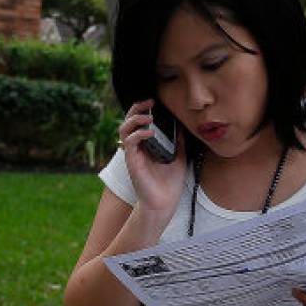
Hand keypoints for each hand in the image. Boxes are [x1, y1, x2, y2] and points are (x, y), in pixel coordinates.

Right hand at [118, 99, 186, 218]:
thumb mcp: (179, 157)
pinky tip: (150, 133)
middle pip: (128, 121)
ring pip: (124, 129)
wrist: (164, 203)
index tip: (155, 102)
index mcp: (147, 145)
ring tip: (149, 116)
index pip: (139, 122)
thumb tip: (181, 126)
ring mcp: (133, 154)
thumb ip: (178, 142)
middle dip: (136, 108)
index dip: (143, 109)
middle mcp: (137, 148)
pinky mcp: (132, 161)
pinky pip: (130, 143)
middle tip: (149, 102)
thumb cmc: (170, 183)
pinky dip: (139, 134)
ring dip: (135, 119)